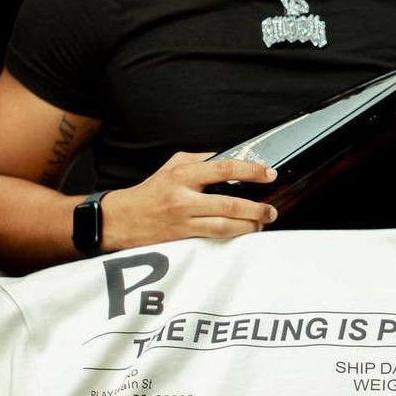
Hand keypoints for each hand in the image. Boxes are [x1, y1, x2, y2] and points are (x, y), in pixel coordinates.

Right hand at [101, 151, 278, 250]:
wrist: (124, 219)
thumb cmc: (152, 192)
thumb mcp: (173, 166)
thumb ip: (200, 161)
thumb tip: (229, 158)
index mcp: (183, 174)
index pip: (224, 168)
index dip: (250, 170)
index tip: (269, 174)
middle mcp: (184, 196)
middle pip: (229, 202)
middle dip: (256, 207)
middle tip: (272, 210)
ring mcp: (184, 219)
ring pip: (225, 224)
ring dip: (249, 225)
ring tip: (261, 223)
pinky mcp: (183, 236)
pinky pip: (215, 236)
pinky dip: (234, 234)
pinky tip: (245, 232)